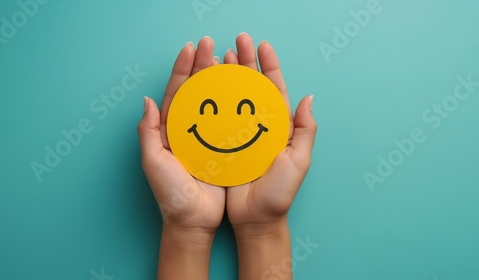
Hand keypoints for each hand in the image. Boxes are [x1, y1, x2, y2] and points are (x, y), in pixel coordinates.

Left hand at [137, 36, 223, 279]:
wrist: (194, 220)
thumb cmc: (170, 194)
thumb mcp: (153, 162)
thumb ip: (148, 132)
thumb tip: (146, 100)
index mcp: (169, 129)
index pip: (176, 92)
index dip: (182, 69)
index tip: (191, 48)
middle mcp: (188, 129)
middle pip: (196, 90)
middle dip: (202, 65)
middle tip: (211, 44)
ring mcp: (207, 136)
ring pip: (214, 101)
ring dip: (219, 79)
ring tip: (228, 57)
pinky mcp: (223, 146)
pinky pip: (229, 120)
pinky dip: (234, 102)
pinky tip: (242, 88)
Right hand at [224, 33, 317, 279]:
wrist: (254, 218)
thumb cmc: (279, 192)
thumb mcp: (298, 160)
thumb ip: (305, 129)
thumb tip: (308, 97)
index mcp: (279, 126)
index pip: (274, 88)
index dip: (269, 65)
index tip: (262, 45)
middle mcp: (258, 125)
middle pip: (252, 87)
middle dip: (246, 62)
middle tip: (236, 41)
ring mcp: (240, 133)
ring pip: (233, 98)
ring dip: (228, 76)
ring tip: (219, 56)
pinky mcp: (223, 143)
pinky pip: (217, 117)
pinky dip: (212, 100)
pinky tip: (206, 86)